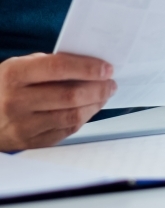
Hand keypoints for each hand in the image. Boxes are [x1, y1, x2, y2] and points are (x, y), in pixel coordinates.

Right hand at [0, 53, 115, 150]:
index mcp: (13, 75)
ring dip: (95, 104)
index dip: (87, 68)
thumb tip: (91, 65)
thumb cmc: (5, 87)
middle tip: (111, 83)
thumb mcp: (19, 67)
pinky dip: (84, 118)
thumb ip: (50, 65)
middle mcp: (16, 101)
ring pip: (72, 115)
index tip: (107, 68)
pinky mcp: (30, 142)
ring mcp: (22, 125)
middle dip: (98, 88)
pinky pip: (66, 130)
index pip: (58, 68)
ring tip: (104, 94)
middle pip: (70, 95)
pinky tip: (90, 108)